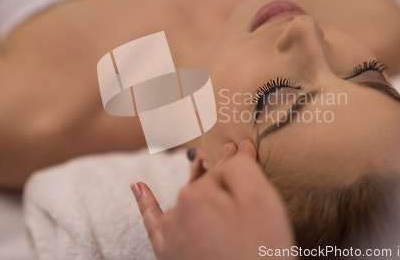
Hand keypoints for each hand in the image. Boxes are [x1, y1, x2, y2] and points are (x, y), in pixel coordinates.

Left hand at [132, 140, 296, 259]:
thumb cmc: (262, 248)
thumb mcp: (261, 200)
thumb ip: (243, 167)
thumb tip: (236, 149)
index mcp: (199, 194)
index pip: (223, 169)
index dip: (240, 162)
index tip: (248, 149)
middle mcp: (177, 211)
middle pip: (204, 184)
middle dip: (219, 173)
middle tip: (233, 158)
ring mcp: (170, 235)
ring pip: (185, 199)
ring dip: (195, 184)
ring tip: (201, 164)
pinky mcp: (168, 254)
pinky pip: (153, 222)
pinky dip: (146, 203)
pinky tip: (138, 186)